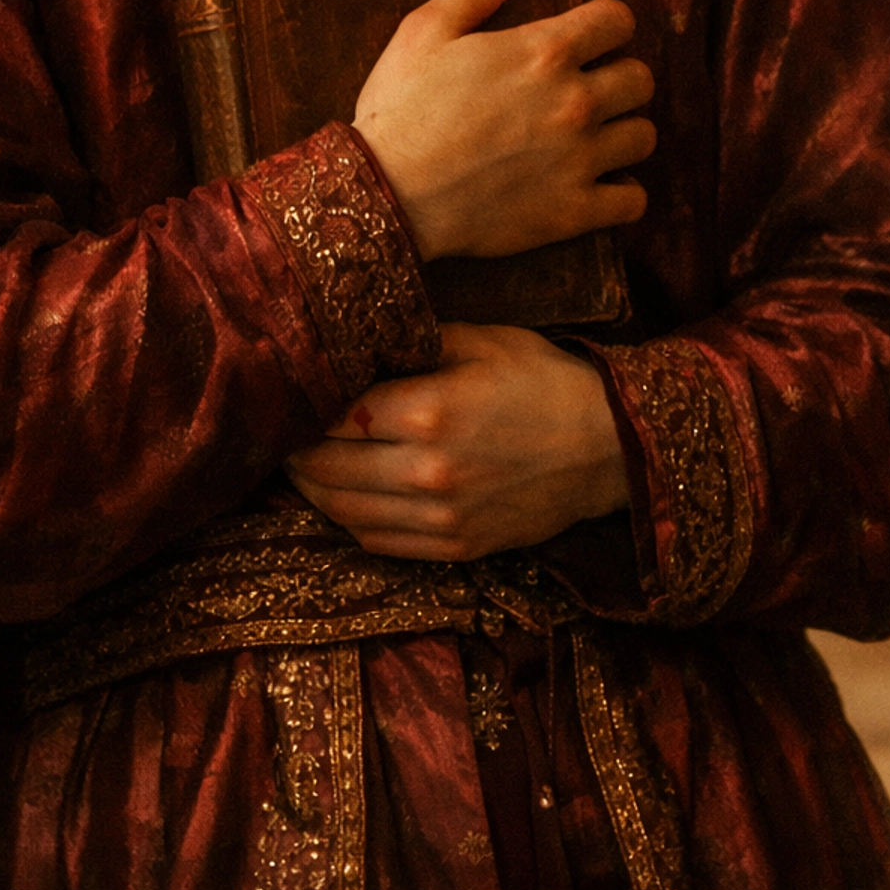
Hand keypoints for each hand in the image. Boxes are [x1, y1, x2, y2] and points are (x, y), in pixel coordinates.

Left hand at [287, 323, 629, 558]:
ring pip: (345, 513)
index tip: (292, 394)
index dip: (307, 406)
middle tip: (281, 434)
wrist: (609, 447)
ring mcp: (440, 519)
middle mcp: (426, 473)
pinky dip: (349, 522)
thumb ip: (413, 341)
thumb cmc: (543, 381)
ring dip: (313, 492)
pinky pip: (379, 544)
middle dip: (296, 453)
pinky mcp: (456, 549)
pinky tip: (342, 499)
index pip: (335, 414)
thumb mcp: (480, 340)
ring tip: (300, 468)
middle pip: (327, 469)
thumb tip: (359, 341)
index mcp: (428, 412)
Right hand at [354, 0, 653, 261]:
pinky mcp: (575, 212)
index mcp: (544, 51)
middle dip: (619, 75)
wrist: (386, 194)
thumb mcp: (427, 29)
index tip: (590, 35)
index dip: (606, 23)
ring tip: (593, 134)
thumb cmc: (402, 107)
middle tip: (588, 86)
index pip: (618, 21)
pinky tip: (598, 184)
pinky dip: (623, 193)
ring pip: (644, 137)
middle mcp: (575, 102)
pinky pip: (633, 201)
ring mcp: (580, 160)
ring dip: (623, 131)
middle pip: (640, 79)